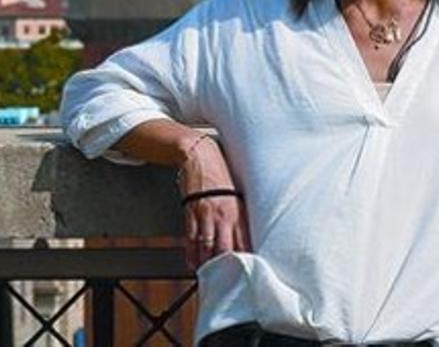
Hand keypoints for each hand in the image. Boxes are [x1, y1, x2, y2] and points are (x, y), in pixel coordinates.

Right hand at [177, 136, 250, 270]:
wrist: (201, 157)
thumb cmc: (222, 176)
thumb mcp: (238, 195)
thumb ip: (241, 216)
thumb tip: (248, 238)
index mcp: (239, 211)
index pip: (244, 240)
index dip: (245, 259)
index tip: (247, 273)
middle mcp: (224, 215)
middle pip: (226, 248)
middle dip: (225, 267)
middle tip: (226, 281)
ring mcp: (206, 215)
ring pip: (207, 246)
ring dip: (207, 263)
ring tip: (208, 276)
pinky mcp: (190, 213)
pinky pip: (190, 238)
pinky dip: (191, 253)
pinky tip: (192, 263)